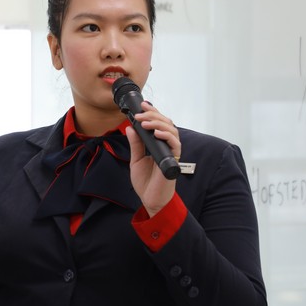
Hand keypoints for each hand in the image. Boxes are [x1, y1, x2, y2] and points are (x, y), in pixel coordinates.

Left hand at [125, 101, 180, 215]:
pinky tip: (156, 133)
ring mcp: (170, 152)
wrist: (150, 200)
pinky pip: (175, 144)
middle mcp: (166, 146)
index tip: (142, 105)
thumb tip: (130, 128)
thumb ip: (135, 144)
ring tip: (145, 122)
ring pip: (172, 130)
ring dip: (158, 123)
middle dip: (153, 115)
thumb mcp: (136, 160)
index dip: (152, 112)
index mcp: (157, 144)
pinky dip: (166, 136)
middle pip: (166, 123)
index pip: (158, 123)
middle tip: (140, 114)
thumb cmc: (146, 182)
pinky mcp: (173, 160)